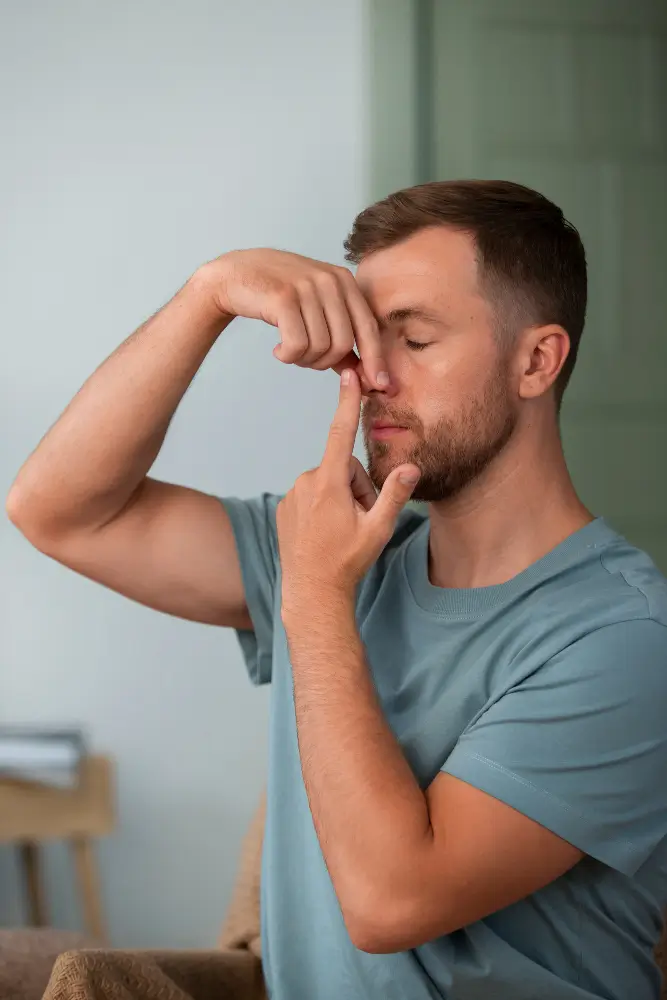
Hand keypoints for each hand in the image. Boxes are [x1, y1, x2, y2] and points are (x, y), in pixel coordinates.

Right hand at [201, 249, 388, 389]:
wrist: (235, 275)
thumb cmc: (278, 296)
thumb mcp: (315, 309)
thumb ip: (340, 335)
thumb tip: (365, 373)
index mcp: (344, 281)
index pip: (368, 328)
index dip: (375, 360)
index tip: (379, 386)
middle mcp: (329, 280)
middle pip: (343, 344)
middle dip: (324, 363)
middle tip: (304, 359)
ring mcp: (307, 286)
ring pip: (320, 347)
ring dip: (303, 360)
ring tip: (289, 351)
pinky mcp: (284, 297)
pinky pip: (297, 345)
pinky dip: (288, 356)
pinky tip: (278, 351)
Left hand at [276, 368, 419, 616]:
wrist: (312, 592)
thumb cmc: (347, 562)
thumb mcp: (378, 530)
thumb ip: (394, 494)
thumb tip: (411, 468)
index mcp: (329, 483)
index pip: (341, 433)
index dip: (347, 402)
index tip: (347, 375)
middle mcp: (306, 483)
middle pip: (343, 468)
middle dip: (357, 488)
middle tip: (359, 521)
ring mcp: (292, 496)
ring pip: (327, 483)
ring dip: (340, 500)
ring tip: (341, 531)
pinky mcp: (284, 508)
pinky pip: (311, 497)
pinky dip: (322, 509)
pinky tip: (324, 535)